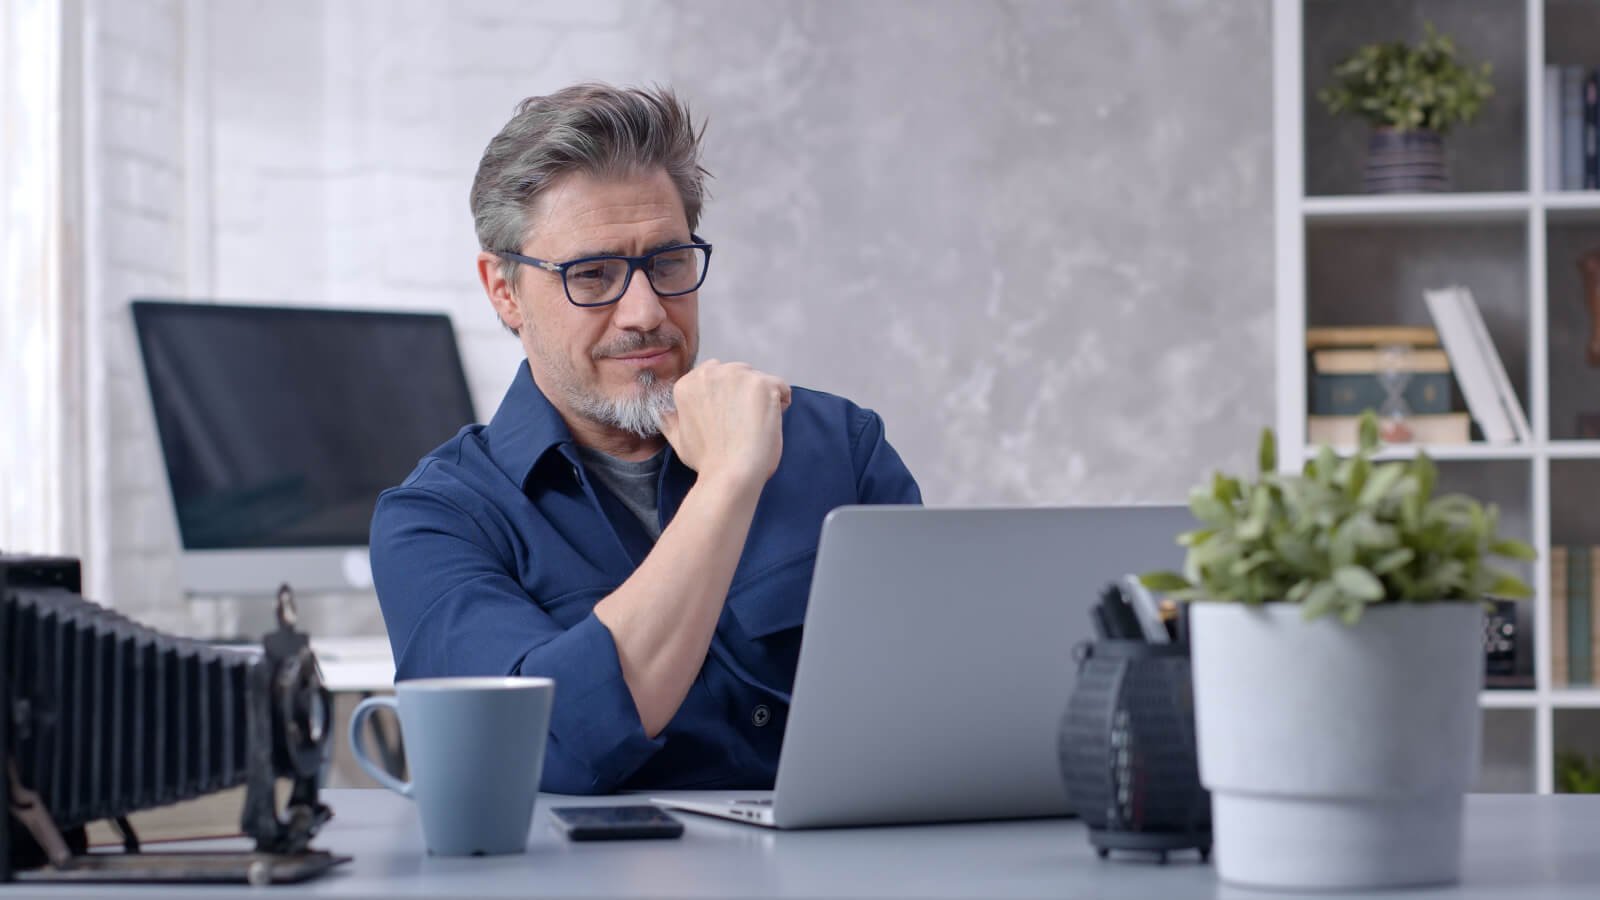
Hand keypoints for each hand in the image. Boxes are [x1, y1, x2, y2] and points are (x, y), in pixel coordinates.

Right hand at [659, 360, 790, 491]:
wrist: (731, 472)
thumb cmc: (707, 460)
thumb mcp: (677, 439)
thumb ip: (670, 419)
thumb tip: (663, 411)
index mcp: (687, 383)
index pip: (716, 377)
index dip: (725, 400)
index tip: (727, 420)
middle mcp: (711, 371)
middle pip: (738, 373)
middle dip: (743, 395)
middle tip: (741, 425)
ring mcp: (739, 375)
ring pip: (759, 380)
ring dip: (761, 399)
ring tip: (756, 425)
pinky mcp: (763, 384)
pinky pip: (781, 387)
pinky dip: (781, 403)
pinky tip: (770, 422)